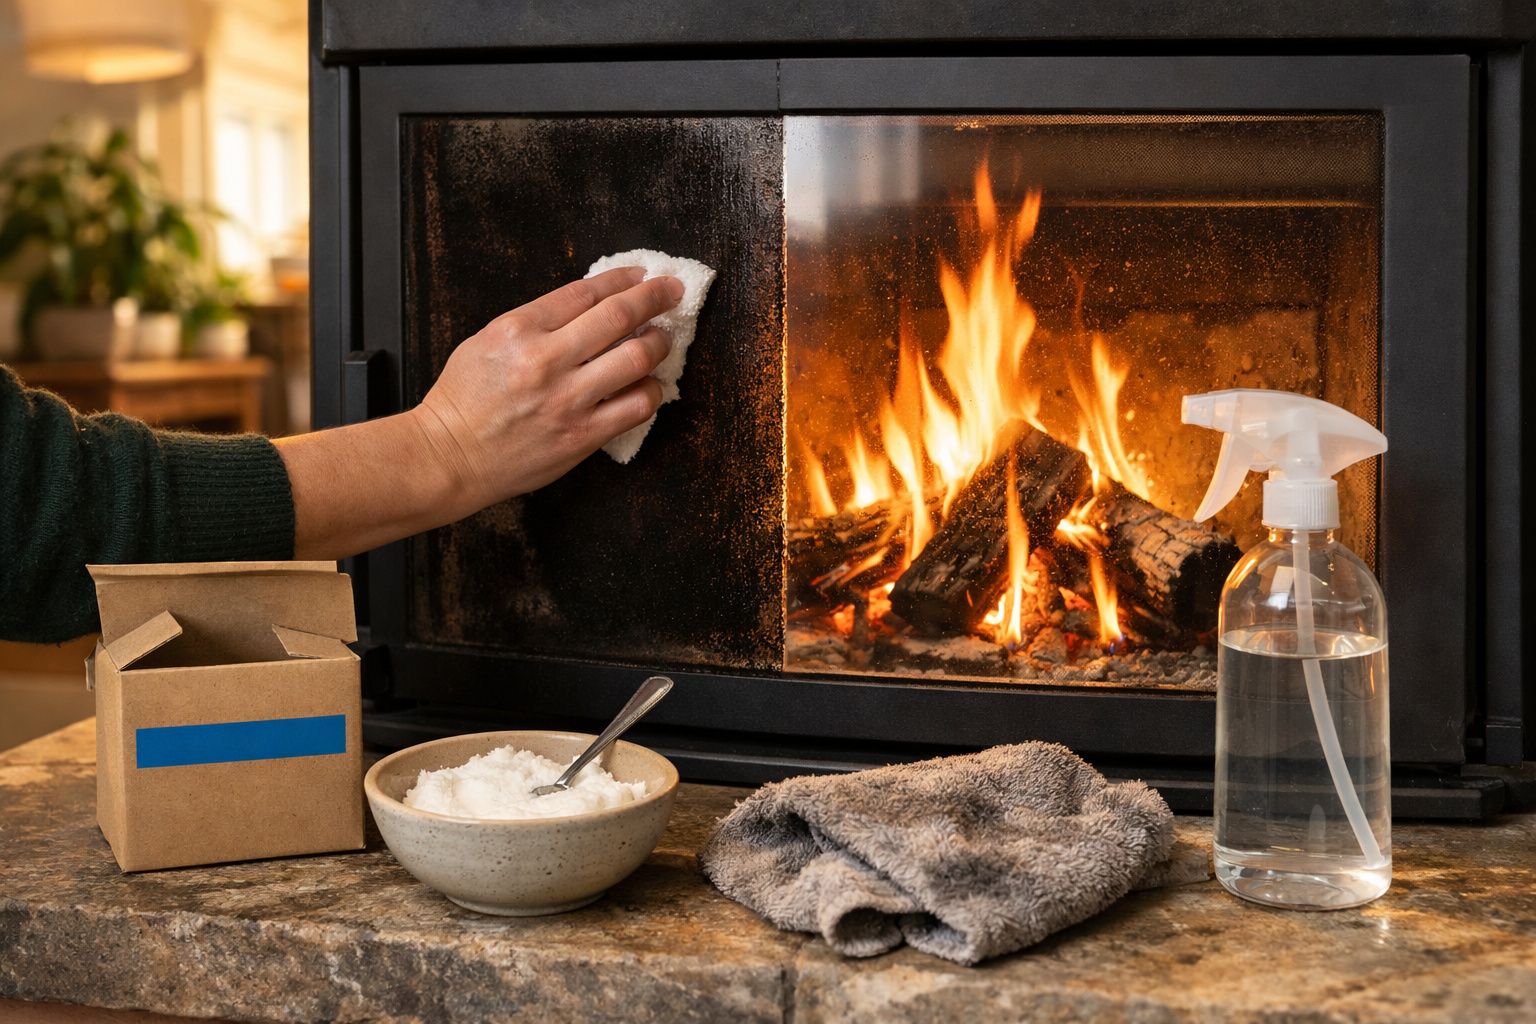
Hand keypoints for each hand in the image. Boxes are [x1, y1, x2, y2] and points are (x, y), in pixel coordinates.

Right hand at [411, 266, 682, 512]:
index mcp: (518, 329)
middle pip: (619, 316)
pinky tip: (650, 384)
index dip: (621, 279)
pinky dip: (652, 390)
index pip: (586, 292)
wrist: (450, 458)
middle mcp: (546, 361)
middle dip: (655, 297)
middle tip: (672, 290)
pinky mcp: (582, 436)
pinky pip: (637, 407)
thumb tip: (590, 305)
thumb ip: (537, 322)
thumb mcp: (487, 340)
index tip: (640, 275)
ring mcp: (568, 400)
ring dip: (659, 343)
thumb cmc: (464, 401)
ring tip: (662, 338)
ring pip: (637, 358)